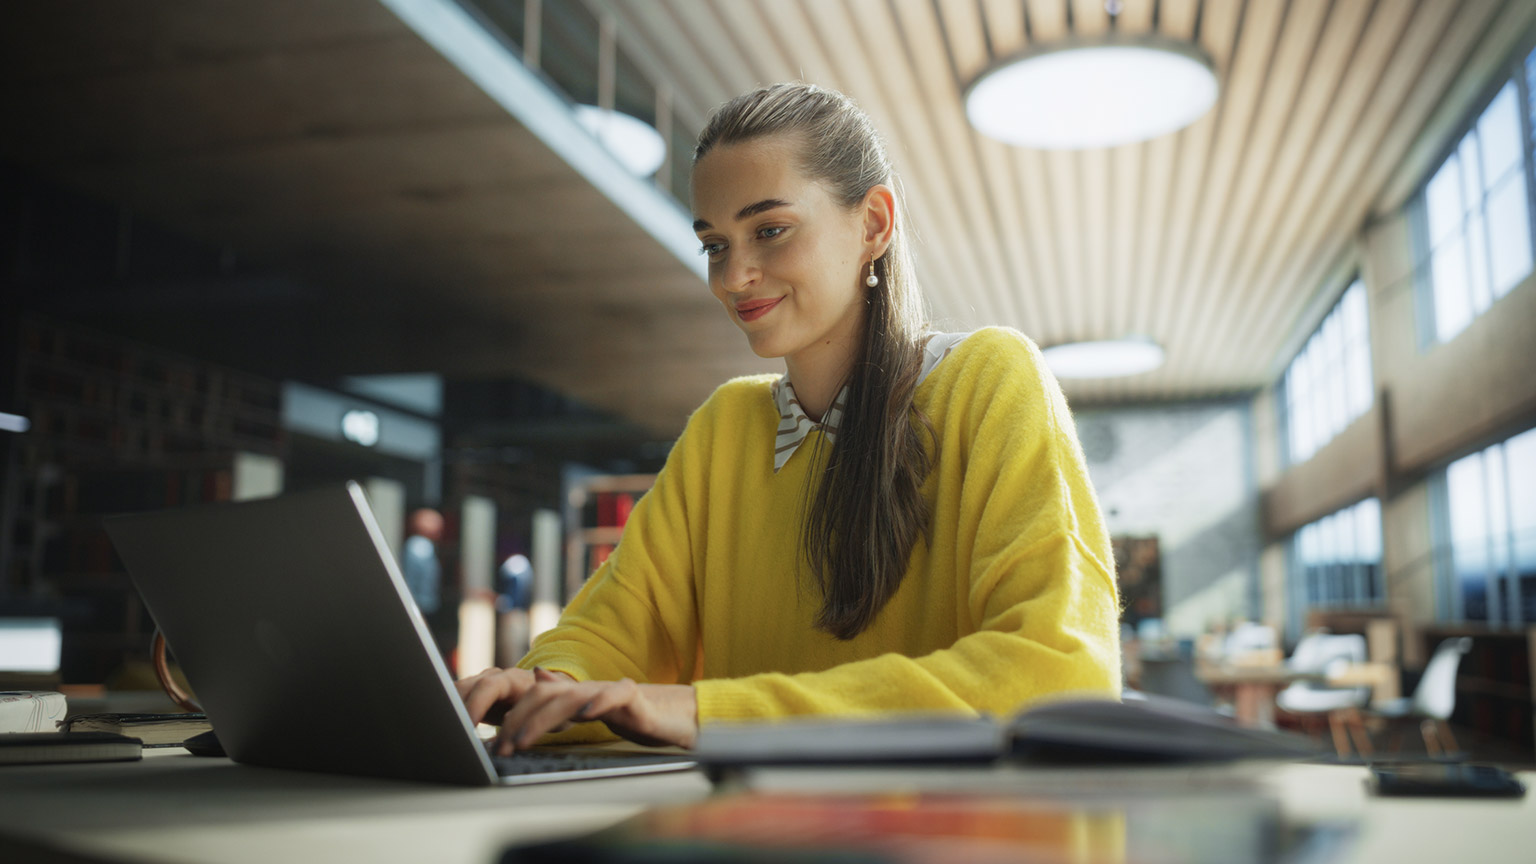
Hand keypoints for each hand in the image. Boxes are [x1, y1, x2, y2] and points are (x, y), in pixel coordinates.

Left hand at [456, 667, 697, 754]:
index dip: (512, 719)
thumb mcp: (591, 709)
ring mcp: (609, 691)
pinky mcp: (634, 697)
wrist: (677, 714)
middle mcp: (588, 689)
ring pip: (570, 698)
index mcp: (576, 695)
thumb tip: (537, 678)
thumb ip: (564, 697)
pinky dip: (599, 703)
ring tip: (525, 739)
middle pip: (544, 698)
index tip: (496, 745)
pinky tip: (585, 716)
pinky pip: (614, 696)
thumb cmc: (633, 716)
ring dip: (542, 720)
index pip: (535, 700)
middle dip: (518, 722)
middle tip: (502, 747)